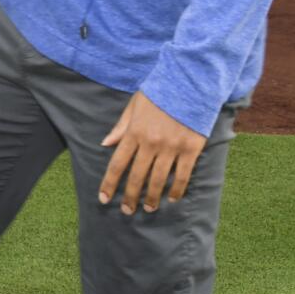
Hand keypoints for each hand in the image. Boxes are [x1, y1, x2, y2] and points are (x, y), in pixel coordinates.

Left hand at [98, 91, 208, 214]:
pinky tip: (172, 198)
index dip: (110, 183)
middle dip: (130, 196)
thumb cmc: (160, 92)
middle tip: (126, 211)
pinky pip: (182, 175)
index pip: (118, 164)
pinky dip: (177, 189)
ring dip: (152, 197)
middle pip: (137, 176)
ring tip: (148, 208)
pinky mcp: (190, 149)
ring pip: (158, 180)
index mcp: (134, 132)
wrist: (190, 82)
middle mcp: (151, 143)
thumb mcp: (135, 105)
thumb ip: (121, 127)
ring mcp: (171, 147)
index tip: (104, 198)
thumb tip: (105, 144)